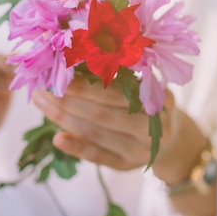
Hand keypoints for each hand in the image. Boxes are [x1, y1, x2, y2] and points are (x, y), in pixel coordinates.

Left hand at [32, 75, 215, 215]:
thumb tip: (81, 51)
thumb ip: (122, 73)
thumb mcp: (147, 85)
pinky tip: (57, 139)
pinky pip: (99, 157)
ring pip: (97, 133)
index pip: (114, 91)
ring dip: (64, 118)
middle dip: (68, 99)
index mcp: (154, 99)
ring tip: (42, 102)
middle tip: (43, 87)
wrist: (174, 140)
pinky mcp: (126, 165)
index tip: (59, 70)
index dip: (85, 83)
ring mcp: (138, 149)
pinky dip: (77, 148)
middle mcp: (149, 127)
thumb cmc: (150, 103)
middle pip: (102, 113)